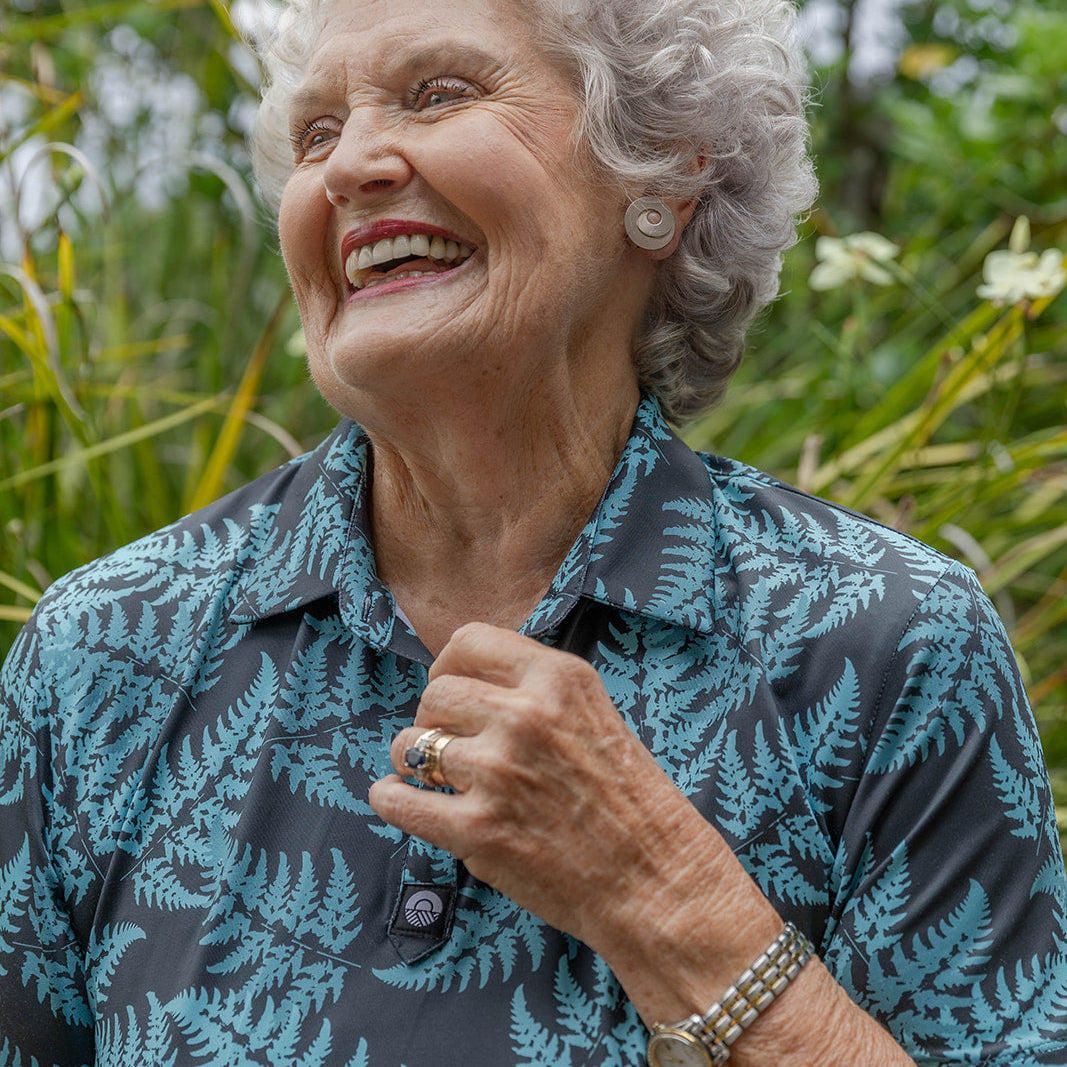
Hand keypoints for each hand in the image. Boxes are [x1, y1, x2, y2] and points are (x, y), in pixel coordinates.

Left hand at [367, 621, 688, 943]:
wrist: (656, 878)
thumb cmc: (629, 800)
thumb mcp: (594, 713)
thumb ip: (534, 690)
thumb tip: (461, 682)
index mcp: (559, 678)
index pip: (469, 641)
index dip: (449, 666)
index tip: (451, 691)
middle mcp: (526, 715)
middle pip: (435, 694)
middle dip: (433, 719)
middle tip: (449, 746)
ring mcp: (499, 772)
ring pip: (410, 744)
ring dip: (414, 761)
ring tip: (438, 780)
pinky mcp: (478, 830)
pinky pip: (397, 799)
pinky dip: (391, 799)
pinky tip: (401, 800)